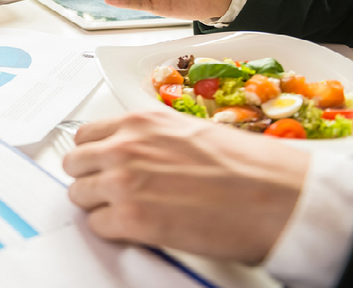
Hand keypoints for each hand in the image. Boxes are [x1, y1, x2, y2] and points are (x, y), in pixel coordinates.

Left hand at [63, 110, 309, 263]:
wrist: (277, 197)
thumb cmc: (248, 167)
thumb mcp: (189, 133)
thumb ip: (153, 141)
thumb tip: (135, 155)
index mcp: (141, 122)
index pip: (87, 134)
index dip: (95, 155)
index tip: (101, 166)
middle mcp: (125, 146)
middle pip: (75, 163)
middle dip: (90, 178)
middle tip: (109, 193)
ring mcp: (123, 182)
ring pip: (79, 194)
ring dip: (98, 205)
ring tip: (126, 213)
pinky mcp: (130, 219)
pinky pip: (97, 226)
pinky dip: (113, 231)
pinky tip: (139, 230)